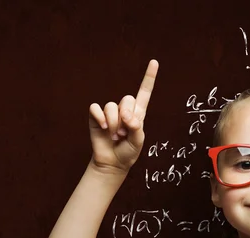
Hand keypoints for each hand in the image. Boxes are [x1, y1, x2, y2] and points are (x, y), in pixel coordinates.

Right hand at [88, 59, 157, 174]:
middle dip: (125, 117)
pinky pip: (96, 108)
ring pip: (111, 106)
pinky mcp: (96, 116)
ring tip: (114, 136)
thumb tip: (126, 115)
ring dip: (113, 123)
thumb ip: (136, 127)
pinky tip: (103, 128)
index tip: (154, 62)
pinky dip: (100, 118)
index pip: (144, 92)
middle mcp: (124, 110)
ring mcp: (109, 113)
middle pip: (126, 99)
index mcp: (138, 113)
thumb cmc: (128, 152)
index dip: (149, 77)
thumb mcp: (138, 141)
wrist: (112, 163)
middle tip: (123, 134)